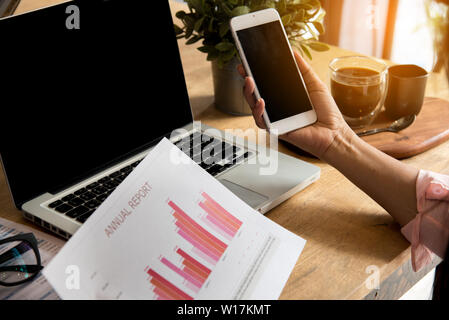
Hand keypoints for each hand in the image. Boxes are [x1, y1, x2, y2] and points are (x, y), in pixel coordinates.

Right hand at [237, 51, 352, 159]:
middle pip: (255, 93)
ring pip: (253, 106)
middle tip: (244, 69)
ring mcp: (275, 119)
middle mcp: (276, 107)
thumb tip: (293, 52)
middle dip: (247, 81)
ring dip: (249, 93)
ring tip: (250, 81)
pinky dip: (258, 111)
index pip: (265, 83)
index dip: (255, 73)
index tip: (248, 62)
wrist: (333, 132)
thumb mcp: (314, 84)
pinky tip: (261, 102)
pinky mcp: (275, 130)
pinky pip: (261, 121)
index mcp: (284, 96)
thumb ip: (303, 69)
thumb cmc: (326, 112)